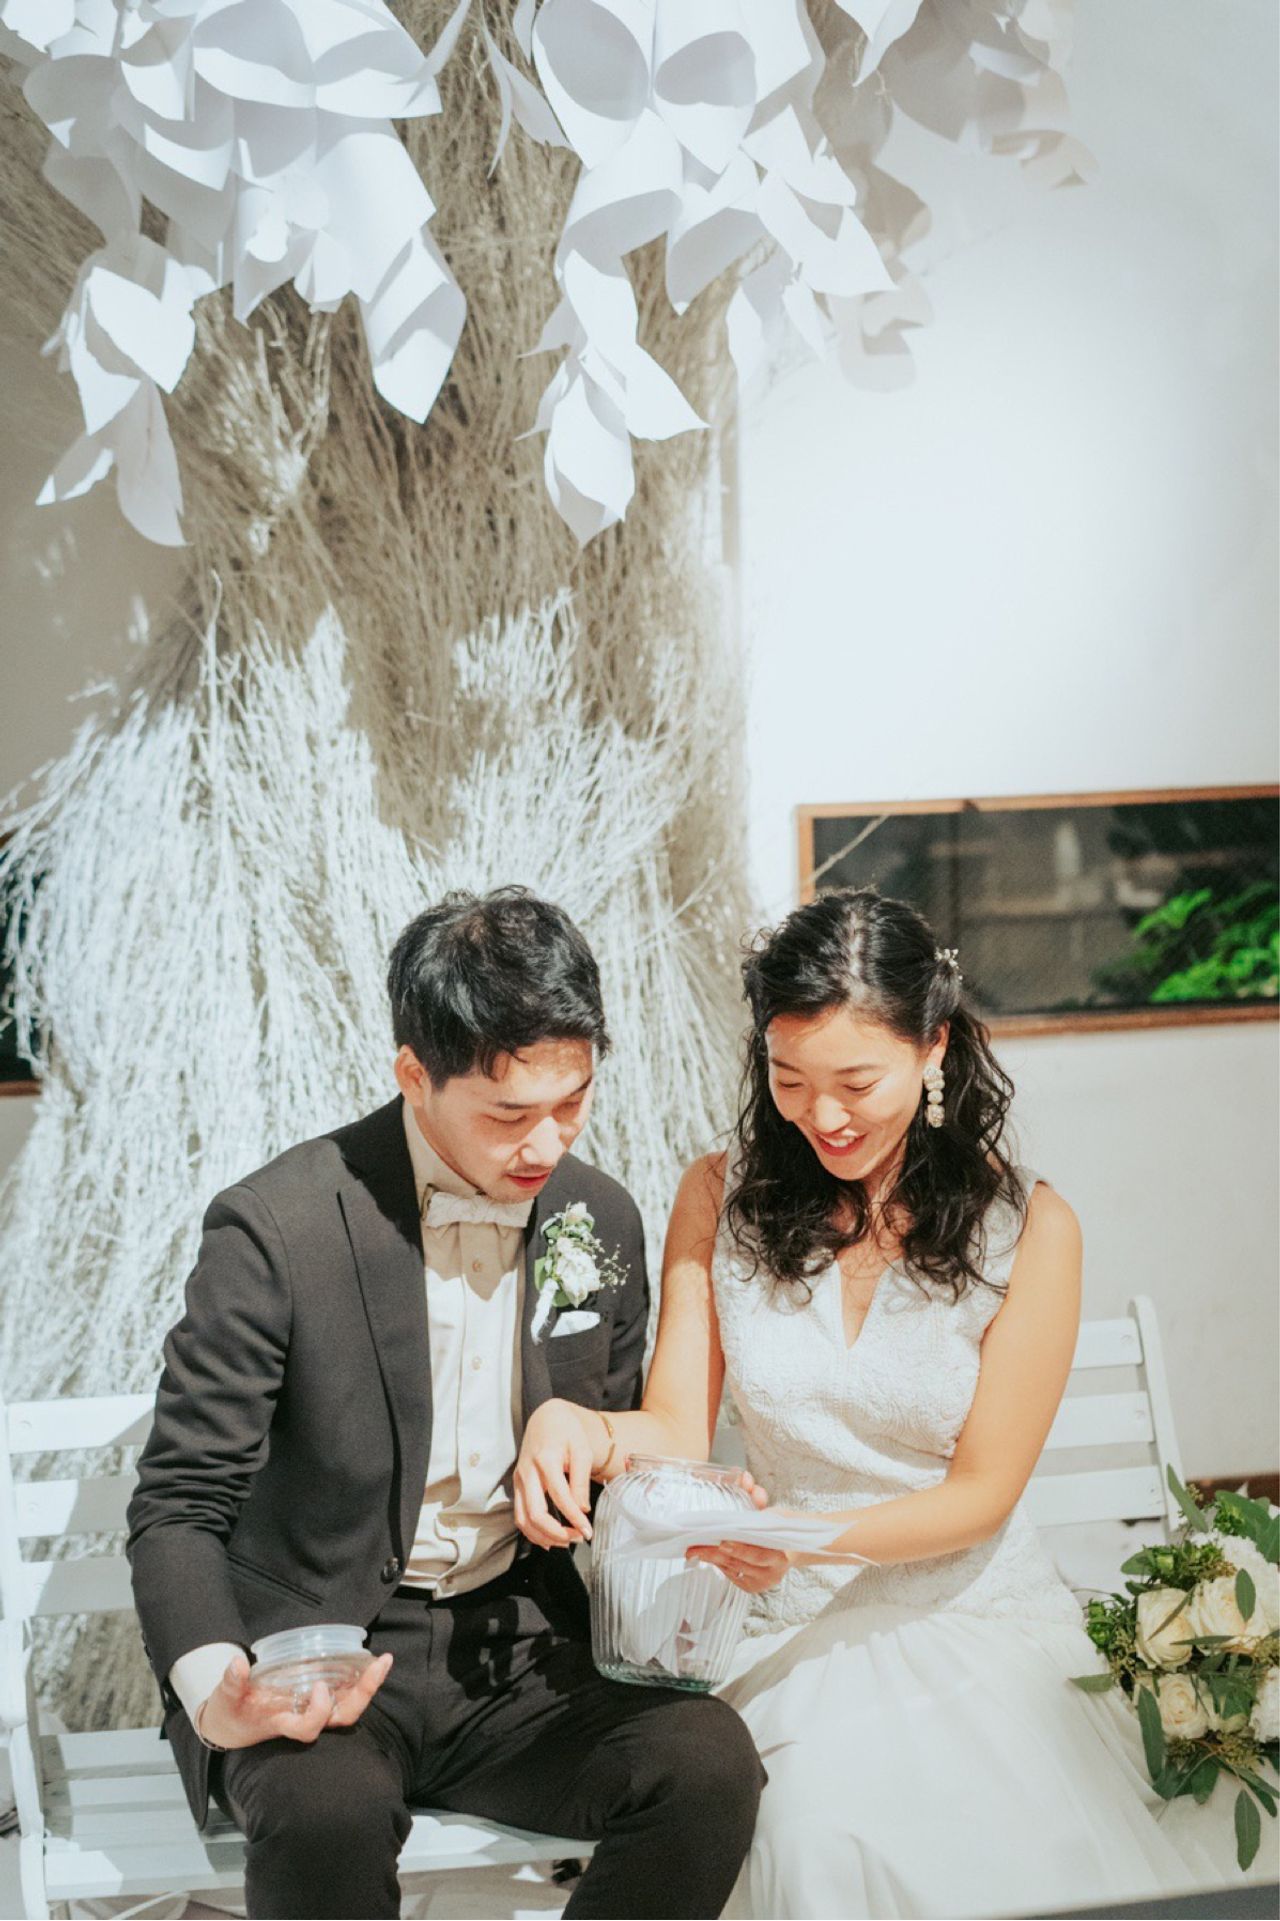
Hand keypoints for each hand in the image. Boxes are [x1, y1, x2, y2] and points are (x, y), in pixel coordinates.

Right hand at [195, 1648, 393, 1750]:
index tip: (319, 1688)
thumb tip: (237, 1663)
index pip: (308, 1729)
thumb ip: (231, 1683)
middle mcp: (304, 1720)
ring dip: (367, 1686)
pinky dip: (359, 1680)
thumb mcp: (226, 1699)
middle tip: (377, 1667)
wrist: (233, 1724)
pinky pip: (344, 1695)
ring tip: (383, 1662)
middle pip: (341, 1719)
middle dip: (362, 1696)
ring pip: (348, 1708)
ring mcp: (314, 1711)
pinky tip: (372, 1661)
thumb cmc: (232, 1712)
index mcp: (283, 1724)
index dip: (319, 1713)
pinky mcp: (317, 1700)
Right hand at [513, 1398, 598, 1548]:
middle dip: (557, 1533)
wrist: (546, 1417)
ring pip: (523, 1519)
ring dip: (543, 1536)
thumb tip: (582, 1510)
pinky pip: (520, 1515)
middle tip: (577, 1538)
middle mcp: (527, 1472)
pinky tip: (548, 1537)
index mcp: (545, 1460)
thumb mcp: (582, 1450)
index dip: (574, 1519)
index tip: (588, 1531)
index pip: (560, 1498)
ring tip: (565, 1541)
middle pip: (536, 1514)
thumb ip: (580, 1480)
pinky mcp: (517, 1485)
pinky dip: (532, 1531)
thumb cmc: (566, 1431)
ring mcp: (519, 1479)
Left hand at [686, 1471, 789, 1593]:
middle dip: (717, 1555)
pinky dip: (719, 1565)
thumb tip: (744, 1478)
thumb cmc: (778, 1526)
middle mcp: (773, 1572)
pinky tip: (707, 1556)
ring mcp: (763, 1582)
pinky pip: (732, 1575)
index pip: (758, 1554)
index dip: (740, 1549)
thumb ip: (757, 1499)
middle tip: (697, 1549)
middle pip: (741, 1563)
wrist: (791, 1546)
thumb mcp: (771, 1511)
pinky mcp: (752, 1586)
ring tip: (694, 1550)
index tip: (723, 1543)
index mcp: (782, 1554)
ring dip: (712, 1559)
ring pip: (733, 1570)